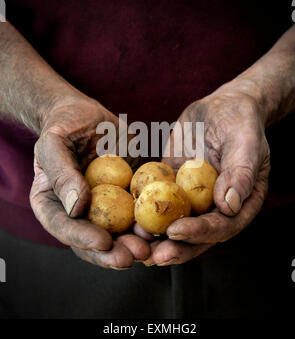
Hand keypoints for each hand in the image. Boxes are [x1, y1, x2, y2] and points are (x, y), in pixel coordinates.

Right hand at [30, 94, 149, 268]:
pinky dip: (150, 221)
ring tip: (151, 246)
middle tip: (133, 256)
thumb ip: (61, 173)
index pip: (64, 227)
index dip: (82, 239)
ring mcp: (104, 206)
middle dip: (113, 252)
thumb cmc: (64, 126)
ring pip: (119, 233)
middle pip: (93, 240)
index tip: (103, 243)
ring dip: (134, 243)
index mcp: (53, 204)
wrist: (87, 115)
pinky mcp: (126, 195)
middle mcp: (78, 212)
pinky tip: (164, 226)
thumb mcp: (54, 143)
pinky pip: (139, 212)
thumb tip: (75, 206)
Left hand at [136, 78, 269, 265]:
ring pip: (174, 223)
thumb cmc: (241, 123)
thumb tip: (229, 205)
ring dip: (155, 237)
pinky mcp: (172, 185)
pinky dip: (144, 211)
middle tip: (153, 256)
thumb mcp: (246, 144)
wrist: (221, 108)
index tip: (176, 231)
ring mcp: (191, 198)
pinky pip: (158, 200)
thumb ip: (240, 174)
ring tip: (134, 244)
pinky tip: (127, 218)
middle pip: (196, 235)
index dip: (199, 233)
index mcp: (239, 203)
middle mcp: (214, 207)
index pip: (221, 226)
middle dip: (174, 247)